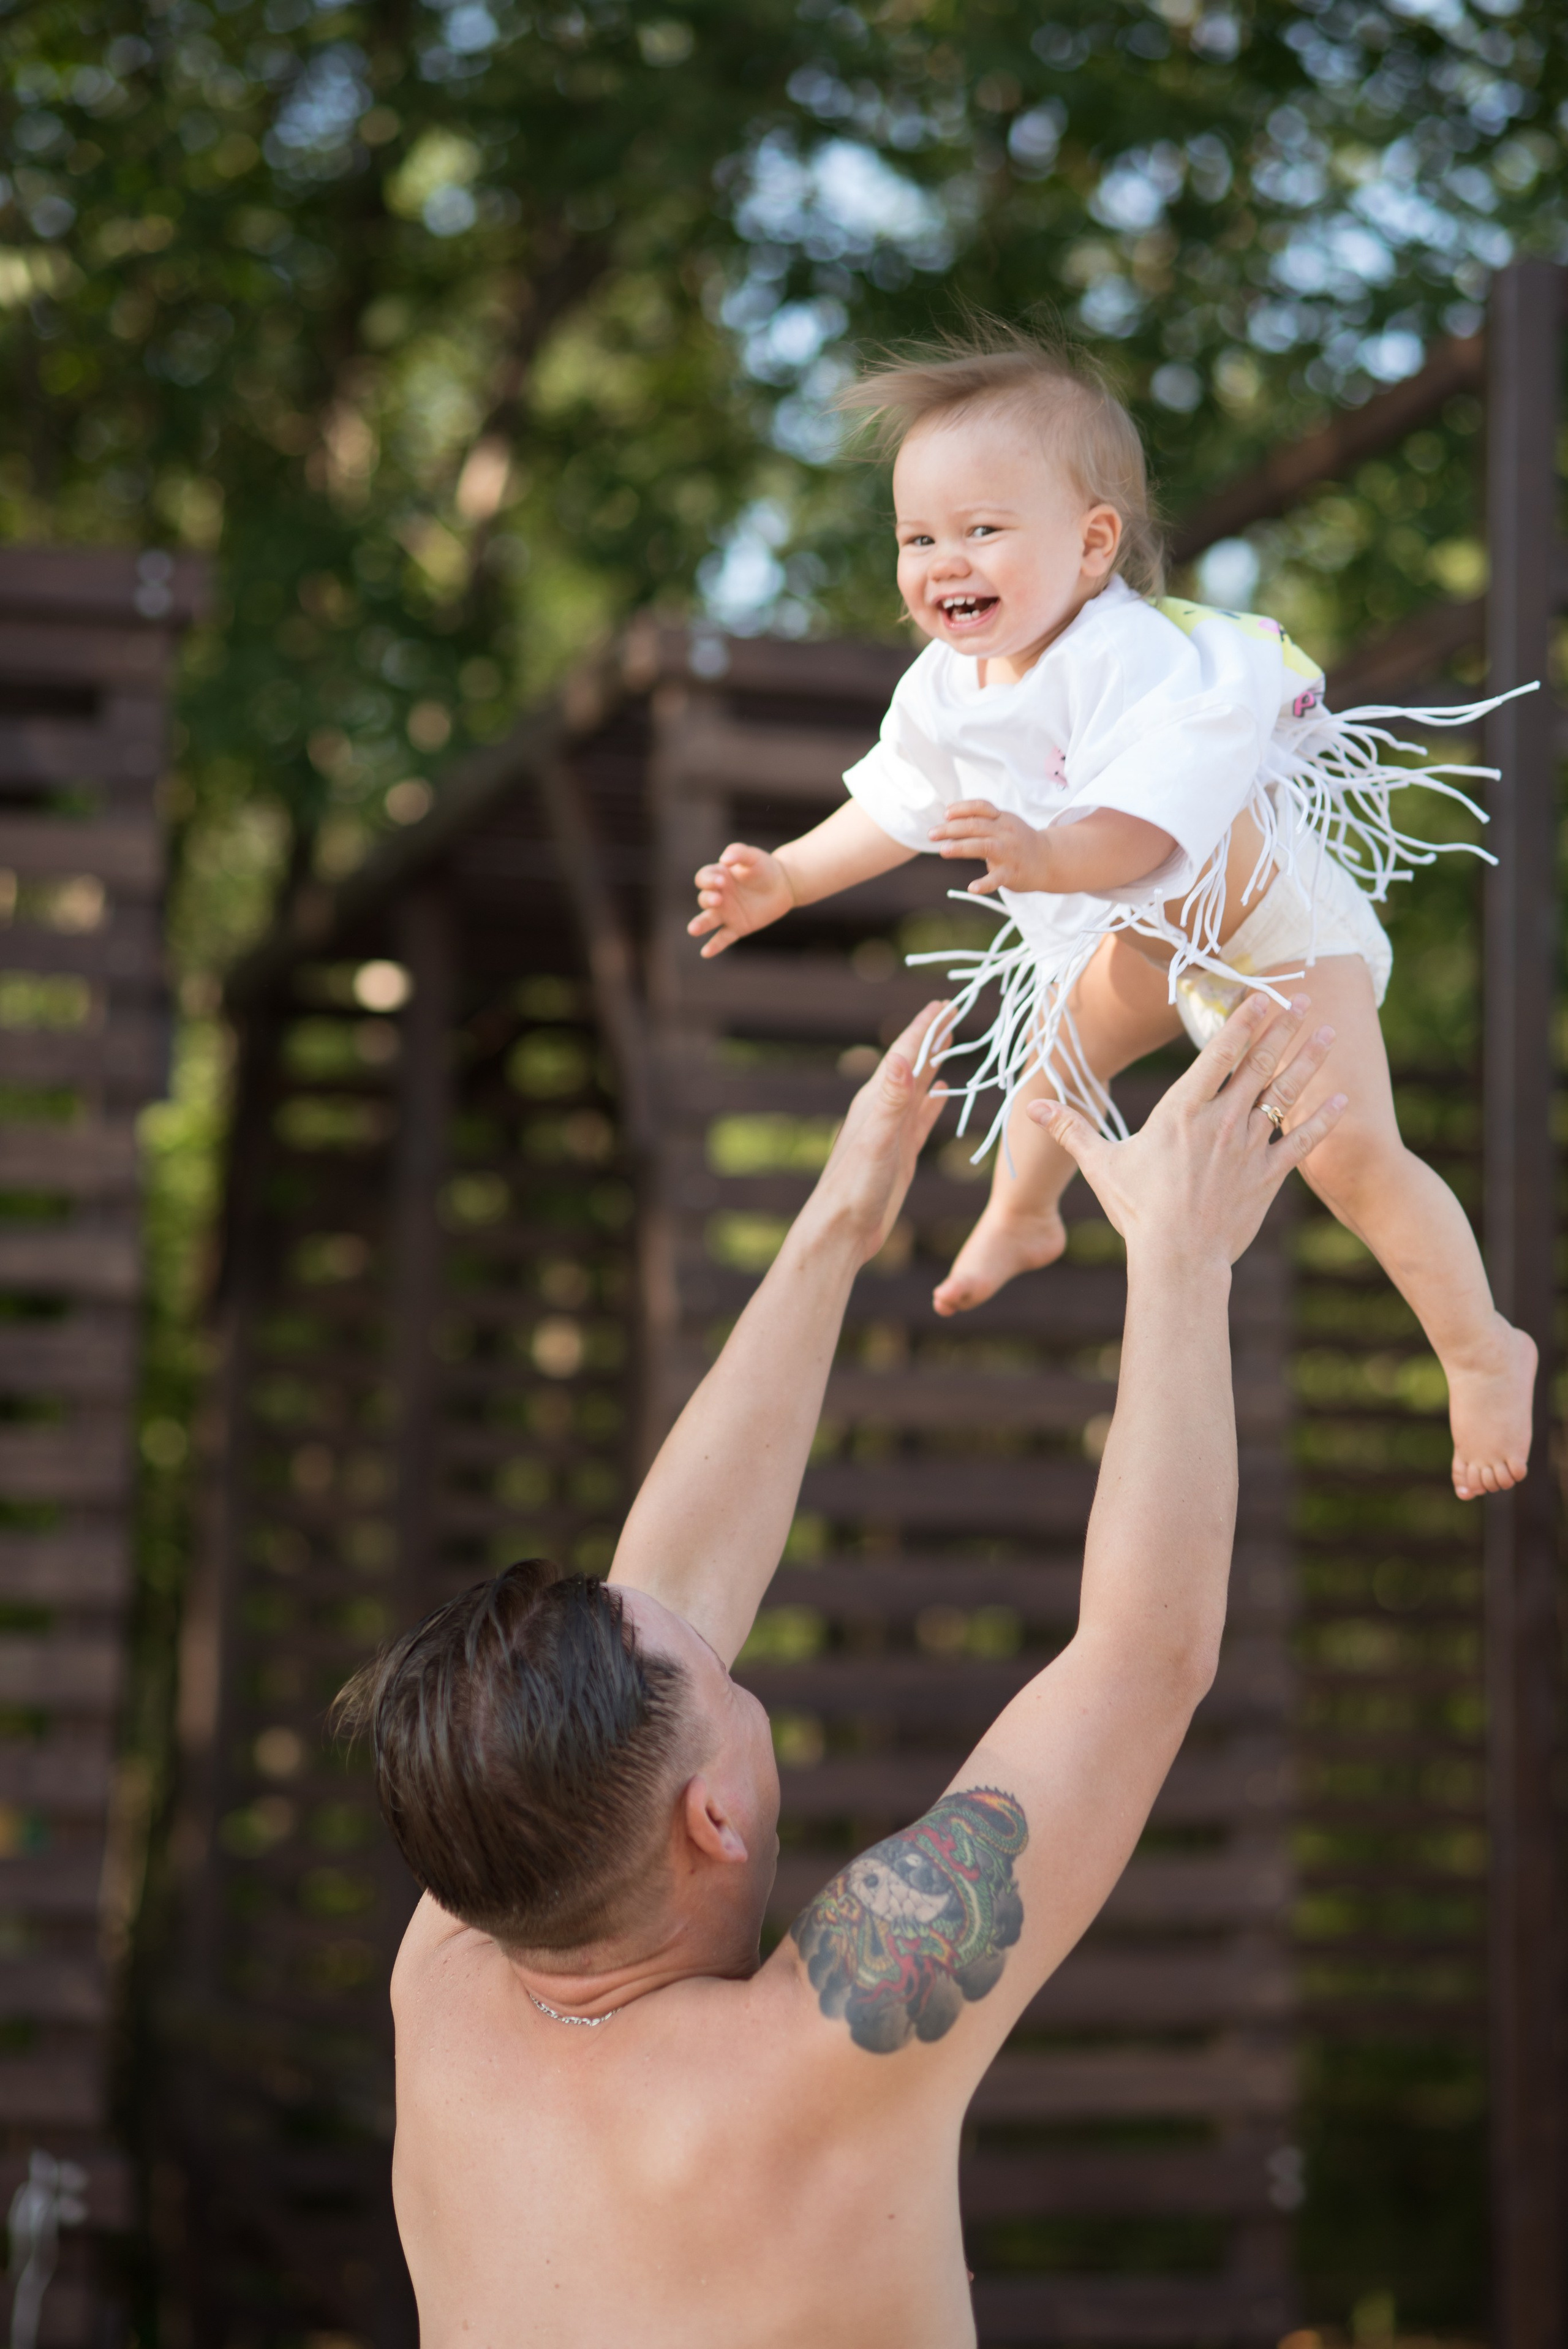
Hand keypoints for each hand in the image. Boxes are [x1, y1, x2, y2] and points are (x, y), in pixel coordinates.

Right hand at [689, 842, 794, 956]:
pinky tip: (705, 953)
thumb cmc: (764, 868)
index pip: (703, 879)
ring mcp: (726, 914)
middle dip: (708, 899)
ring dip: (700, 925)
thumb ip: (738, 852)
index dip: (709, 880)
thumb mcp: (753, 856)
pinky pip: (722, 938)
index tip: (722, 881)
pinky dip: (714, 946)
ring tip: (693, 930)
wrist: (783, 885)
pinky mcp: (737, 928)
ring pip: (708, 920)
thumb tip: (724, 860)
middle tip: (719, 899)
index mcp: (718, 877)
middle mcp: (718, 896)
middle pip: (704, 899)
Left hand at [806, 1003, 952, 1262]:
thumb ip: (892, 1100)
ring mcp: (892, 1130)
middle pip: (912, 1062)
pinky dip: (933, 1100)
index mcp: (876, 1100)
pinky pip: (920, 1116)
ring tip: (949, 1039)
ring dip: (933, 1062)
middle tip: (951, 1008)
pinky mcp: (900, 1152)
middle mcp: (883, 1109)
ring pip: (917, 1086)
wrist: (842, 1229)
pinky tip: (942, 1091)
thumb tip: (902, 1058)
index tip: (945, 1002)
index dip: (925, 1027)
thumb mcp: (877, 1140)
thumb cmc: (855, 1186)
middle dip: (931, 1035)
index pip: (905, 1053)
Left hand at [929, 800, 1050, 895]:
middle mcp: (1005, 833)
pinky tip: (972, 888)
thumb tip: (949, 812)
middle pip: (976, 826)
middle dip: (951, 829)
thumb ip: (980, 818)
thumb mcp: (1003, 823)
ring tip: (944, 851)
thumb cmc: (1019, 841)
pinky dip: (985, 884)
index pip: (981, 807)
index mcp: (1001, 819)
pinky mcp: (1012, 873)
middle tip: (931, 834)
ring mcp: (1009, 853)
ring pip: (984, 846)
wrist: (1050, 859)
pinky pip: (997, 878)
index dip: (962, 808)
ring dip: (962, 847)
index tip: (945, 813)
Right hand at [1030, 991, 1344, 1269]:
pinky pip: (1301, 1140)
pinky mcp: (1268, 1176)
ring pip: (1283, 1093)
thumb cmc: (1136, 1210)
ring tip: (1327, 1030)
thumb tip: (1030, 1106)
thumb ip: (1070, 1129)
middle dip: (1281, 1027)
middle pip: (1258, 1063)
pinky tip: (1342, 1097)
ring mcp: (1248, 1147)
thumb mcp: (1100, 1165)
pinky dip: (1322, 1117)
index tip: (1262, 994)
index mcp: (1182, 1112)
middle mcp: (1220, 1121)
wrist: (1176, 1258)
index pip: (1219, 1053)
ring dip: (1307, 1059)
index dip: (1243, 1020)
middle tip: (1301, 996)